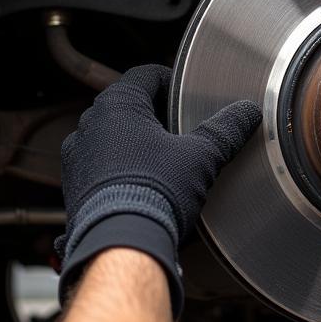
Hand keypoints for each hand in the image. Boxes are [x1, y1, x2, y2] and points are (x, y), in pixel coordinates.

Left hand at [56, 64, 261, 312]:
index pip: (146, 75)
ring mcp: (76, 159)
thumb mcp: (203, 157)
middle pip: (128, 107)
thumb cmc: (154, 194)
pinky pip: (99, 169)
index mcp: (117, 106)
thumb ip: (226, 129)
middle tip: (182, 130)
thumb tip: (247, 112)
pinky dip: (120, 172)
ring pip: (111, 139)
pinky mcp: (73, 189)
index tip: (186, 93)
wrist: (121, 245)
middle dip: (155, 116)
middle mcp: (89, 126)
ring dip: (135, 145)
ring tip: (164, 163)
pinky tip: (143, 189)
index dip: (171, 81)